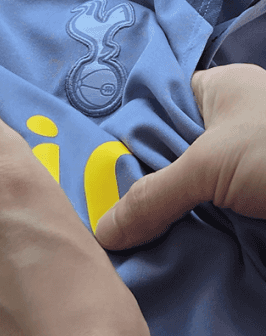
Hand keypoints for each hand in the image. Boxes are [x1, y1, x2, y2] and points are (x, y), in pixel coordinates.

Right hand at [95, 63, 265, 250]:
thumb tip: (103, 232)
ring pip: (181, 187)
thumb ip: (152, 196)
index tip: (92, 169)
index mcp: (216, 93)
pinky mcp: (243, 201)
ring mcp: (234, 166)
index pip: (154, 109)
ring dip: (158, 210)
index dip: (123, 138)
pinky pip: (200, 211)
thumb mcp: (211, 165)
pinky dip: (181, 227)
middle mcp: (224, 126)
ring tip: (117, 229)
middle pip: (163, 154)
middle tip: (99, 206)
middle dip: (136, 181)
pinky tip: (152, 241)